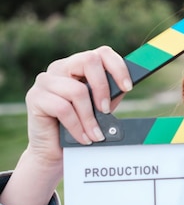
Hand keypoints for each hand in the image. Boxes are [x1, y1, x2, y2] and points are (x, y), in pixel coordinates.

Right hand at [0, 46, 131, 204]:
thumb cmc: (80, 126)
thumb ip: (112, 92)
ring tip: (95, 134)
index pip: (102, 53)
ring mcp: (45, 80)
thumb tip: (126, 85)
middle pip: (88, 60)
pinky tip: (83, 138)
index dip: (118, 67)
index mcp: (78, 65)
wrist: (54, 151)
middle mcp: (60, 67)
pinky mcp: (34, 97)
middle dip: (103, 88)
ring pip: (77, 90)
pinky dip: (77, 126)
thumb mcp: (101, 107)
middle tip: (107, 110)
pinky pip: (63, 108)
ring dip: (90, 117)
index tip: (128, 87)